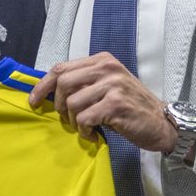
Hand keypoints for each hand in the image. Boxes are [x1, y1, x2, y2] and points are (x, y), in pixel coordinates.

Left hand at [27, 53, 176, 152]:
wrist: (161, 122)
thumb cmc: (131, 107)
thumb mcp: (108, 86)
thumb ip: (84, 83)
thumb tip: (49, 92)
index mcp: (102, 60)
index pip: (61, 68)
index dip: (43, 86)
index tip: (34, 101)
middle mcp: (107, 68)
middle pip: (63, 83)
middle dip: (58, 106)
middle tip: (68, 119)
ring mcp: (113, 85)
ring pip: (72, 103)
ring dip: (73, 121)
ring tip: (85, 128)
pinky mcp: (116, 104)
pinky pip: (84, 118)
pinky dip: (84, 131)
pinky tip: (93, 135)